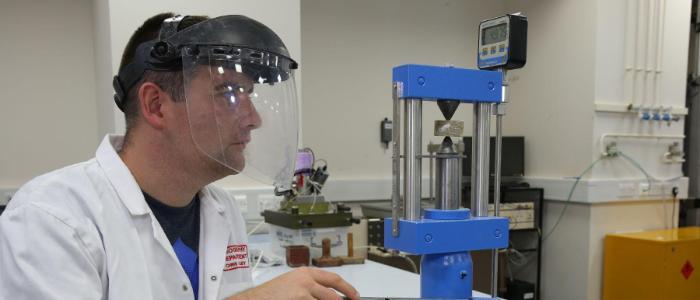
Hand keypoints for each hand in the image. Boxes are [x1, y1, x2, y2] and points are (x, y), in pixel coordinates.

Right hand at [230, 267, 359, 299]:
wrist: (254, 299)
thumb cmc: (270, 294)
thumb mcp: (292, 284)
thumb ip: (309, 287)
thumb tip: (325, 294)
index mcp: (306, 273)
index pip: (333, 278)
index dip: (346, 287)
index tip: (353, 294)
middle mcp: (307, 278)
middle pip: (335, 288)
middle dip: (346, 296)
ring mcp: (304, 289)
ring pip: (328, 299)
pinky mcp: (301, 298)